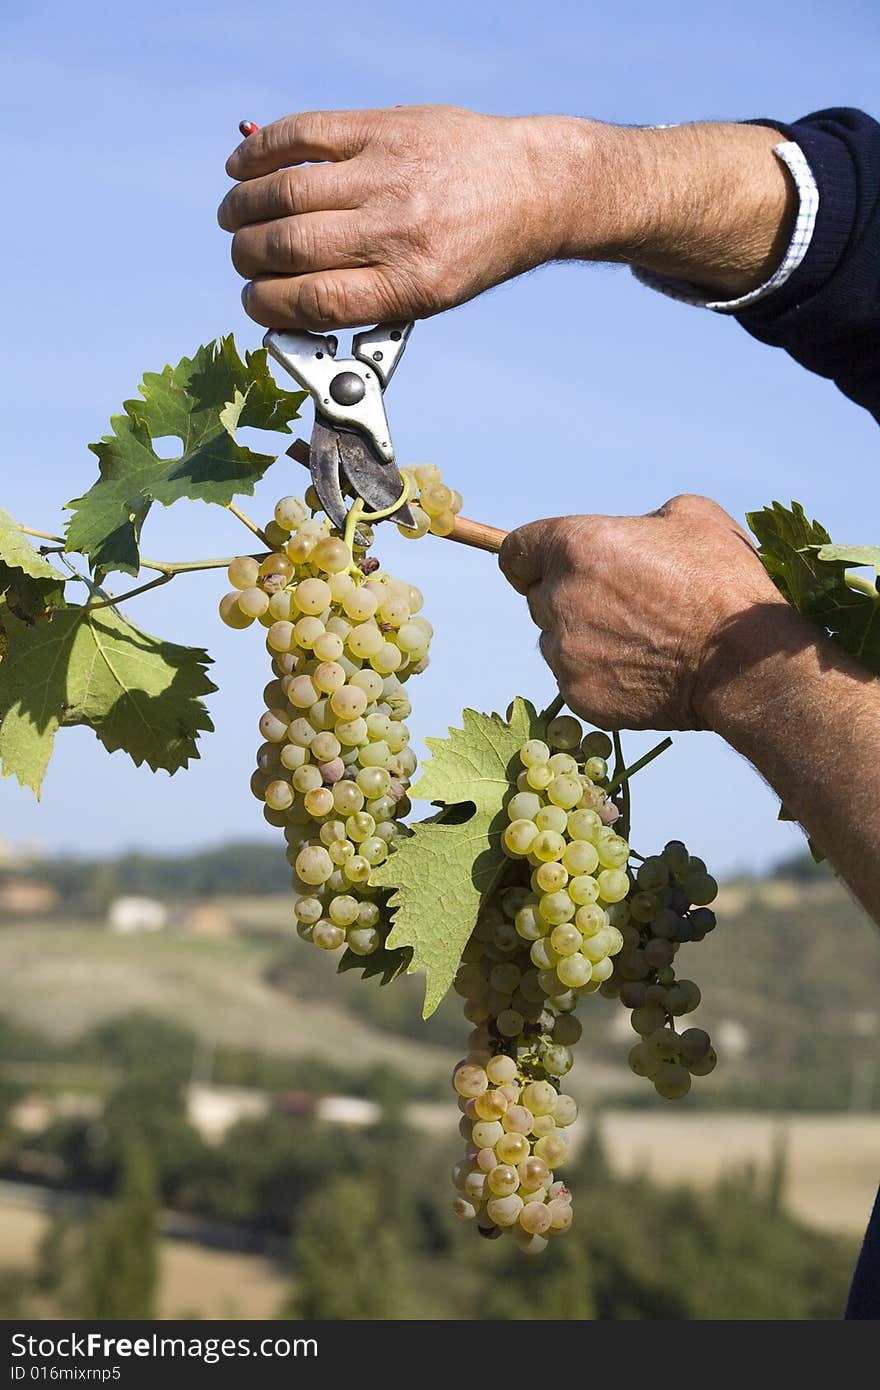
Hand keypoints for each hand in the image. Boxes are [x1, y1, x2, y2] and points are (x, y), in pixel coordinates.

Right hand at [218, 105, 595, 329]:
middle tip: (243, 258)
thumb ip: (362, 303)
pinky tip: (242, 167)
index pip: (311, 302)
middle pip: (289, 246)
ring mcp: (387, 173)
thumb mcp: (429, 298)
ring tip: (234, 217)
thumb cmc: (474, 251)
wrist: (530, 187)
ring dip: (243, 206)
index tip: (254, 301)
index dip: (266, 305)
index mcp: (408, 286)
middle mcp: (396, 231)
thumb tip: (287, 309)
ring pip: (285, 190)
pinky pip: (302, 133)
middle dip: (248, 257)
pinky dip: (260, 151)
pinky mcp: (383, 127)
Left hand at [498, 494, 790, 730]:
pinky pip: (574, 679)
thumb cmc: (722, 581)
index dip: (531, 559)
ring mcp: (565, 653)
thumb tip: (627, 535)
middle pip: (539, 597)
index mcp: (576, 546)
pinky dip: (599, 674)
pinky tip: (642, 668)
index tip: (546, 568)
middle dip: (568, 596)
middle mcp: (558, 599)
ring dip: (582, 637)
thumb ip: (638, 521)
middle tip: (620, 604)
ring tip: (639, 638)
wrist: (744, 663)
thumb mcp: (689, 516)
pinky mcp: (579, 695)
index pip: (515, 552)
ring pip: (555, 641)